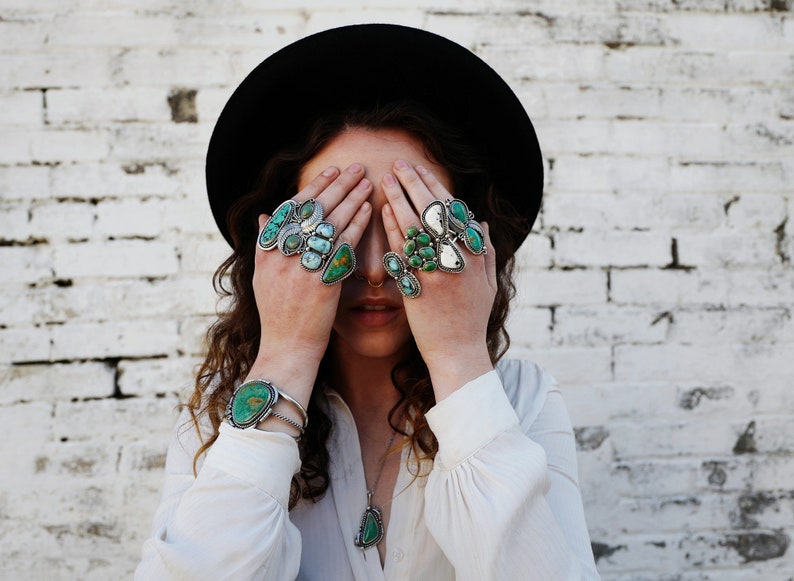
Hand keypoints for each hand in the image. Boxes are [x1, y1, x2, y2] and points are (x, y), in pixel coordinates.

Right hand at [246, 163, 372, 405]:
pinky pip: (343, 245)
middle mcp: (281, 256)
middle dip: (338, 185)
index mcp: (267, 251)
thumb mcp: (262, 276)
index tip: (332, 170)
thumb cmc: (278, 315)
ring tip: (368, 182)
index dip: (315, 187)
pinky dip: (356, 225)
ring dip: (352, 199)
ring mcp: (301, 268)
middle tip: (357, 167)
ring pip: (331, 223)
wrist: (287, 349)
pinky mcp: (322, 282)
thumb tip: (265, 214)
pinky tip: (369, 210)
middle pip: (314, 210)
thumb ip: (264, 244)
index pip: (293, 208)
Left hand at [381, 160, 495, 400]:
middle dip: (414, 184)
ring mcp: (437, 273)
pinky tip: (383, 212)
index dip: (436, 187)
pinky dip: (393, 230)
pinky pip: (403, 252)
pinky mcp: (417, 287)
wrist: (458, 353)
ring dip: (399, 199)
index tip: (421, 170)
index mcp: (476, 255)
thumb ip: (487, 250)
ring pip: (416, 227)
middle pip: (433, 212)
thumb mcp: (489, 283)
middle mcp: (458, 260)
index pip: (454, 210)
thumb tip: (482, 222)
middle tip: (399, 165)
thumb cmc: (472, 319)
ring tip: (384, 181)